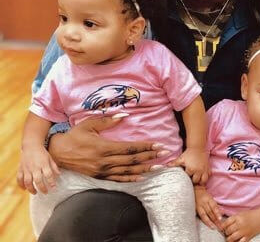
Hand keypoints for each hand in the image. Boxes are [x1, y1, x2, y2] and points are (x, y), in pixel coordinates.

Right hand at [17, 146, 59, 193]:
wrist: (31, 146)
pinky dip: (21, 185)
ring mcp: (27, 168)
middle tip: (46, 192)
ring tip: (35, 192)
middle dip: (42, 188)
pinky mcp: (20, 169)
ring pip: (27, 182)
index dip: (51, 182)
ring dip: (31, 189)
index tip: (54, 188)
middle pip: (38, 180)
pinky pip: (19, 179)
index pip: (48, 175)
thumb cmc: (42, 153)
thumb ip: (54, 167)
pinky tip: (25, 189)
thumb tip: (59, 175)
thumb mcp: (50, 158)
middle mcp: (35, 167)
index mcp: (43, 164)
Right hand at [48, 116, 167, 180]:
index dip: (145, 146)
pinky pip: (118, 179)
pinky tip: (141, 178)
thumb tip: (125, 115)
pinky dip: (130, 179)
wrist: (58, 153)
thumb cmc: (75, 135)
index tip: (158, 144)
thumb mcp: (89, 124)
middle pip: (132, 160)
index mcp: (103, 147)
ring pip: (127, 171)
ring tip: (158, 167)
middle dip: (150, 156)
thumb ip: (108, 120)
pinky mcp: (99, 177)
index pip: (129, 148)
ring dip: (144, 169)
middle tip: (165, 154)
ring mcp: (102, 171)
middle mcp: (104, 161)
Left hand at [168, 147, 208, 183]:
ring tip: (197, 179)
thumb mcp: (181, 158)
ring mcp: (204, 170)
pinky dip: (206, 176)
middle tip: (191, 179)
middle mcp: (198, 171)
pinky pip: (209, 175)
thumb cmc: (188, 153)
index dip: (186, 178)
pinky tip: (203, 175)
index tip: (185, 177)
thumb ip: (174, 163)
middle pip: (195, 181)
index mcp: (191, 169)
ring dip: (200, 181)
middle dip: (193, 180)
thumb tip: (166, 166)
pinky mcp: (208, 168)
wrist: (198, 147)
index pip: (188, 178)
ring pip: (203, 181)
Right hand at [195, 186, 222, 230]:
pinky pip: (200, 217)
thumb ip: (216, 206)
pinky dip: (205, 222)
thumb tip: (223, 213)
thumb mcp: (211, 198)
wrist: (195, 191)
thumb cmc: (205, 196)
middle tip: (219, 226)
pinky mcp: (195, 210)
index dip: (217, 213)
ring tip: (214, 228)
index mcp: (208, 199)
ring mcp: (198, 206)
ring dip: (210, 222)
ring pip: (204, 215)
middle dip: (215, 220)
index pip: (213, 206)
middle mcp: (203, 203)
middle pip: (209, 212)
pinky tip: (208, 225)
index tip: (220, 219)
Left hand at [223, 209, 259, 241]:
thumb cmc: (250, 215)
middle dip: (226, 232)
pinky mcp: (248, 237)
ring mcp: (244, 232)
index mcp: (237, 217)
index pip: (225, 223)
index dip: (222, 226)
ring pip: (232, 238)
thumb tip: (224, 224)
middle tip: (226, 232)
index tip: (221, 227)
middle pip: (228, 231)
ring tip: (230, 237)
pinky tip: (236, 240)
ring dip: (229, 238)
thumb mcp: (240, 214)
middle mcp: (239, 225)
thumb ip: (233, 218)